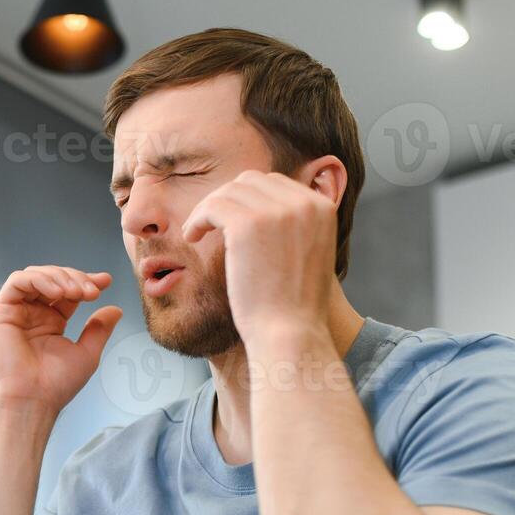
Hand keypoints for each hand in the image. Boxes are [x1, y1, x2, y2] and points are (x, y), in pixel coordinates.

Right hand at [0, 265, 121, 414]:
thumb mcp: (87, 353)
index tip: (106, 281)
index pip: (68, 290)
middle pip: (53, 278)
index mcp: (51, 322)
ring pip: (36, 275)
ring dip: (59, 277)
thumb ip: (99, 329)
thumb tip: (116, 309)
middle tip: (92, 292)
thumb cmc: (56, 384)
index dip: (86, 280)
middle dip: (75, 278)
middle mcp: (33, 314)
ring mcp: (17, 311)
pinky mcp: (1, 311)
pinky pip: (18, 281)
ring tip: (77, 292)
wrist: (32, 399)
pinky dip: (40, 279)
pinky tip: (58, 291)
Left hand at [181, 170, 337, 347]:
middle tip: (210, 225)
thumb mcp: (307, 255)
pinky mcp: (247, 225)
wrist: (289, 333)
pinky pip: (213, 206)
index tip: (230, 220)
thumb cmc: (293, 305)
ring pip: (229, 191)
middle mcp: (303, 203)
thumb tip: (262, 211)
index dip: (247, 199)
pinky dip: (198, 218)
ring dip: (208, 209)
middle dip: (227, 200)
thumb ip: (293, 227)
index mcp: (322, 207)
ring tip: (197, 232)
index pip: (276, 184)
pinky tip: (192, 237)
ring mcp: (276, 212)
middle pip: (251, 181)